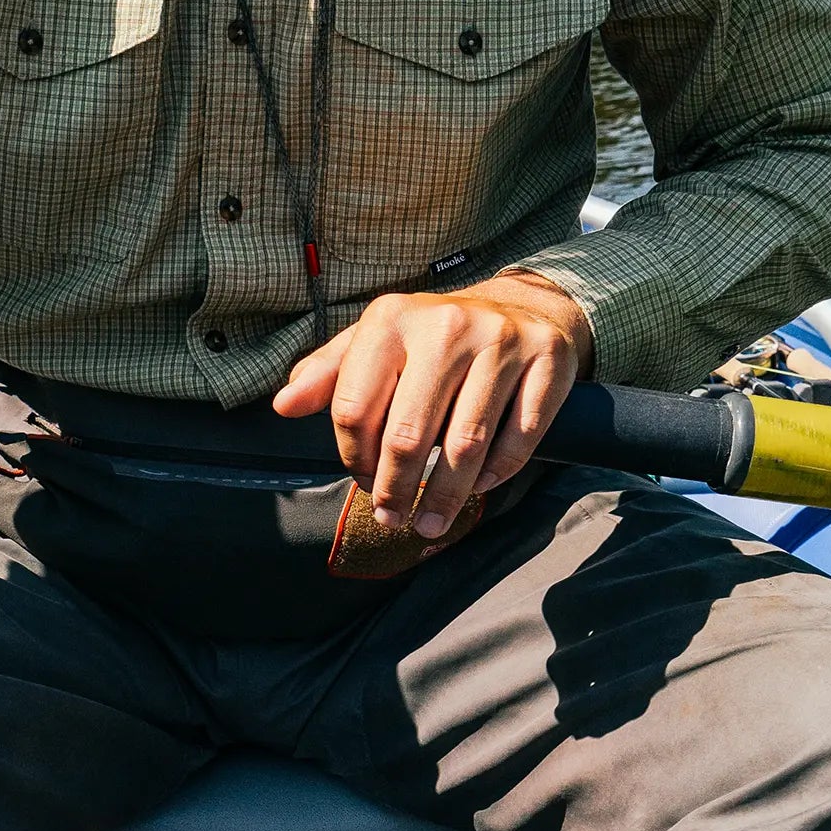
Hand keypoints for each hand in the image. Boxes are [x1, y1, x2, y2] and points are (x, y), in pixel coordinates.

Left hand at [273, 273, 594, 539]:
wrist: (520, 306)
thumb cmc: (432, 339)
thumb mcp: (376, 344)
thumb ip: (327, 374)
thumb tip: (282, 405)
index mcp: (392, 318)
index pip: (355, 408)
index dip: (353, 458)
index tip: (364, 481)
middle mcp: (446, 324)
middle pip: (408, 435)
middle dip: (396, 490)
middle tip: (393, 519)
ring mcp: (501, 340)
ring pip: (465, 445)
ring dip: (446, 498)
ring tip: (430, 524)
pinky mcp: (547, 359)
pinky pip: (518, 438)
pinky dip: (497, 473)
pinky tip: (481, 485)